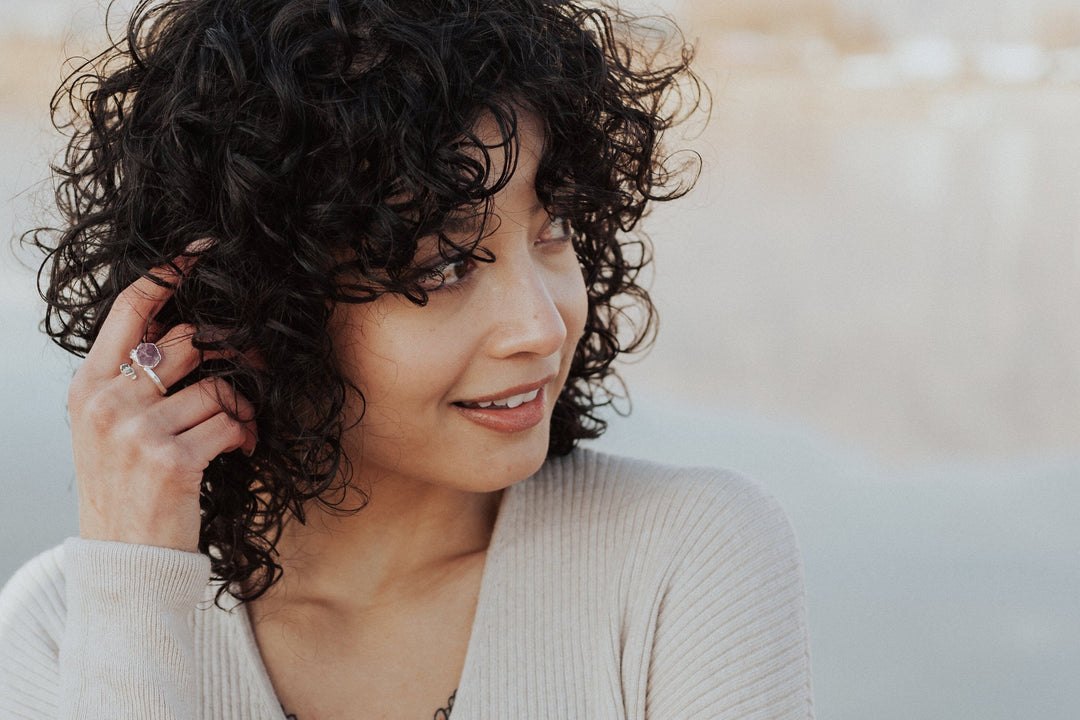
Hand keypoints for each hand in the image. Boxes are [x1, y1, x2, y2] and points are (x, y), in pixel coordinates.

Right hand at [67, 255, 256, 551]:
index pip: (130, 310)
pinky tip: (239, 452)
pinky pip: (230, 424)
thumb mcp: (109, 430)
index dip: (170, 274)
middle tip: (254, 367)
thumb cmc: (124, 489)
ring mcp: (136, 430)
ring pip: (219, 387)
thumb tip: (187, 334)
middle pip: (191, 343)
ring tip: (238, 430)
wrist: (122, 561)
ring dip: (242, 409)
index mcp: (88, 386)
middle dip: (234, 352)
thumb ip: (135, 382)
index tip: (203, 253)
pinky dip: (245, 436)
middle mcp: (106, 401)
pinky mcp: (171, 460)